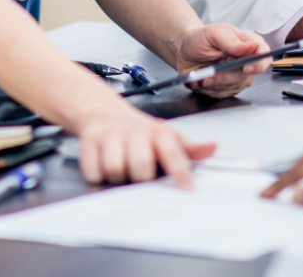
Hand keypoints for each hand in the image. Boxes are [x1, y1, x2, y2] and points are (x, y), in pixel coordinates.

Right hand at [78, 102, 215, 189]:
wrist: (105, 112)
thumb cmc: (141, 133)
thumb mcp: (168, 137)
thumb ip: (190, 148)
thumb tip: (213, 148)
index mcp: (159, 133)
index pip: (173, 153)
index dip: (180, 172)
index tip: (187, 190)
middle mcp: (136, 132)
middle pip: (141, 166)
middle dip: (140, 177)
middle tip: (139, 175)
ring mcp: (112, 134)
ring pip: (115, 168)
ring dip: (118, 176)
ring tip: (122, 169)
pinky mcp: (90, 139)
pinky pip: (93, 170)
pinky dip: (97, 174)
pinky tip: (103, 166)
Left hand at [176, 23, 270, 98]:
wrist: (185, 51)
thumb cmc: (201, 39)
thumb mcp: (214, 33)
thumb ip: (232, 41)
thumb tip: (253, 47)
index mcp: (249, 43)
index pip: (264, 55)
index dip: (259, 64)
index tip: (246, 68)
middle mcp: (246, 62)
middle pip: (246, 76)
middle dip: (224, 77)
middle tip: (208, 73)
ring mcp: (237, 77)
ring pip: (232, 87)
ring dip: (213, 83)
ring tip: (200, 74)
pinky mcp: (227, 88)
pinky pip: (220, 94)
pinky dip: (206, 88)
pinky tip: (199, 79)